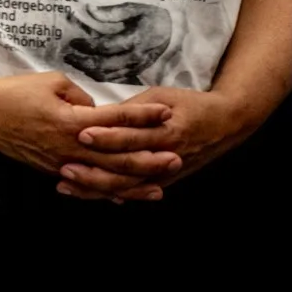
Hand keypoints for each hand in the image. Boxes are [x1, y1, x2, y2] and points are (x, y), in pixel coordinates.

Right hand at [0, 72, 179, 201]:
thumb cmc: (14, 92)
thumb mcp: (51, 82)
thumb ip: (80, 97)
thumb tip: (97, 111)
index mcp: (71, 120)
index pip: (116, 119)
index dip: (143, 116)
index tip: (166, 112)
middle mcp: (70, 147)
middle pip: (117, 156)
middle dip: (149, 157)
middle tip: (177, 156)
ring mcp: (61, 162)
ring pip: (105, 178)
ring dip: (134, 183)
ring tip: (160, 185)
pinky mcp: (51, 170)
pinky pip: (86, 185)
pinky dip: (107, 192)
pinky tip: (125, 196)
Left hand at [59, 1, 173, 83]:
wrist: (177, 32)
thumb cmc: (156, 17)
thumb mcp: (138, 9)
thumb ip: (114, 11)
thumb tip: (90, 10)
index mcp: (135, 40)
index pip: (106, 47)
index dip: (87, 46)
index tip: (72, 43)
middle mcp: (136, 57)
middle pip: (104, 66)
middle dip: (83, 62)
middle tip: (67, 55)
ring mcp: (138, 68)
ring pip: (109, 76)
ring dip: (89, 71)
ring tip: (74, 62)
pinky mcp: (138, 73)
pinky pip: (116, 79)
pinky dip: (101, 77)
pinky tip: (89, 71)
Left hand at [68, 87, 253, 192]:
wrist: (226, 123)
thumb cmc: (190, 104)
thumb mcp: (162, 96)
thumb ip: (133, 108)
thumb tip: (100, 113)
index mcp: (167, 130)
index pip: (132, 136)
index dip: (107, 136)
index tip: (80, 133)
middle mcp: (167, 155)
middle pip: (126, 167)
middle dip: (94, 169)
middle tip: (64, 167)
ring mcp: (167, 172)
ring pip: (128, 185)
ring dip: (96, 187)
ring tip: (68, 185)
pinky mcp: (166, 180)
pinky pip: (136, 191)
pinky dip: (114, 194)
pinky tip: (91, 195)